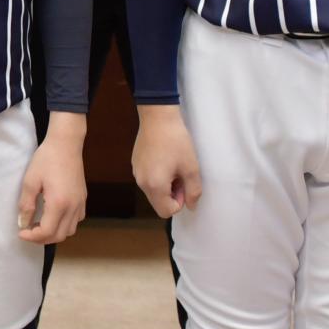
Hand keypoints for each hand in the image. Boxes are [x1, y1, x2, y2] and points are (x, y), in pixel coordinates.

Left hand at [18, 119, 87, 243]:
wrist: (66, 144)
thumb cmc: (46, 159)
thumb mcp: (30, 181)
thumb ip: (26, 204)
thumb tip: (23, 223)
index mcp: (59, 204)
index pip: (46, 232)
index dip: (32, 237)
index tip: (21, 232)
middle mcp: (73, 207)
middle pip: (59, 236)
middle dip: (42, 238)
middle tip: (28, 231)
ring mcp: (80, 204)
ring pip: (69, 231)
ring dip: (54, 233)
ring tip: (39, 224)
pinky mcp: (83, 199)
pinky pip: (76, 220)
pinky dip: (64, 225)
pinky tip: (54, 216)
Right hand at [131, 104, 202, 218]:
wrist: (158, 117)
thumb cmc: (176, 141)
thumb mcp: (191, 168)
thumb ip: (193, 191)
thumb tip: (191, 206)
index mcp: (155, 186)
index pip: (166, 211)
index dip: (179, 201)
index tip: (184, 183)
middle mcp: (141, 182)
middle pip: (158, 202)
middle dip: (172, 194)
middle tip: (180, 174)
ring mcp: (136, 172)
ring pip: (153, 191)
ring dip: (164, 185)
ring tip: (172, 165)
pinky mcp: (135, 163)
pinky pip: (147, 179)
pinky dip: (157, 175)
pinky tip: (163, 158)